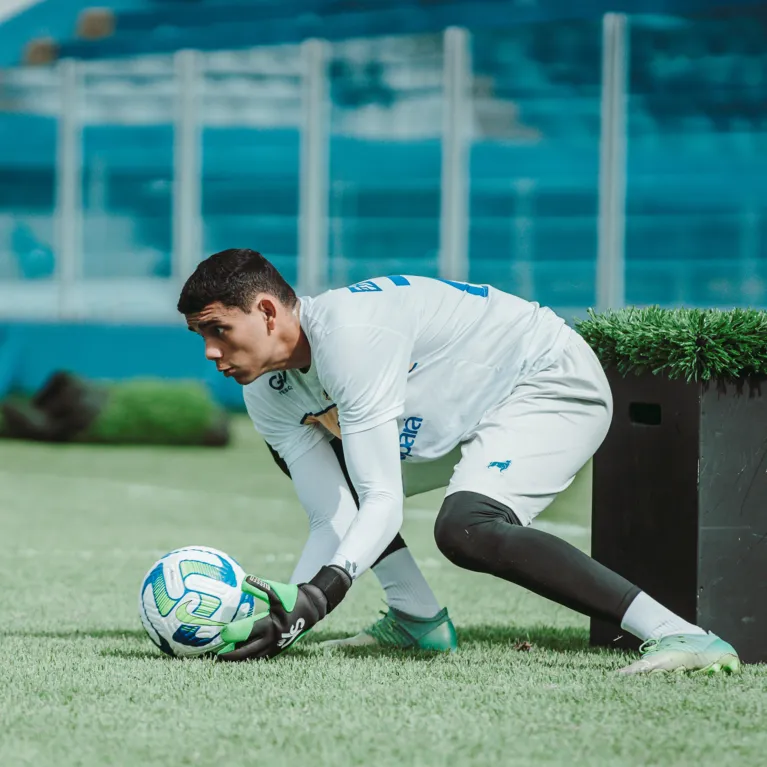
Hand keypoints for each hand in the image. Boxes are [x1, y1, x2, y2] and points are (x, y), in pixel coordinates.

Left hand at [216, 565, 351, 661]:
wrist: (311, 610)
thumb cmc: (292, 598)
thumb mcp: (277, 591)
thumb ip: (260, 587)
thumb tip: (243, 580)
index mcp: (271, 624)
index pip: (247, 632)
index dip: (233, 634)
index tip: (221, 633)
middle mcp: (272, 638)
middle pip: (247, 650)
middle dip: (231, 654)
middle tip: (216, 654)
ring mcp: (276, 646)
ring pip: (253, 656)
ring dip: (238, 658)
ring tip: (224, 658)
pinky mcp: (279, 649)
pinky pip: (261, 657)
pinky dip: (249, 658)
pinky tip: (239, 657)